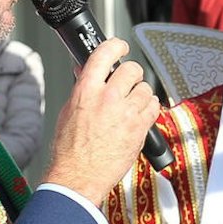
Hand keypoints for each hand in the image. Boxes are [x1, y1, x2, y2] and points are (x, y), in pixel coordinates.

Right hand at [41, 37, 158, 206]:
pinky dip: (149, 109)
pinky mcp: (140, 128)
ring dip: (140, 94)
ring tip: (130, 105)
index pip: (104, 54)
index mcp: (86, 91)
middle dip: (130, 75)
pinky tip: (139, 116)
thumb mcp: (68, 111)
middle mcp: (108, 98)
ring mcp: (126, 113)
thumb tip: (87, 70)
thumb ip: (82, 88)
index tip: (121, 46)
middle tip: (126, 84)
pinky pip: (154, 107)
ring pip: (146, 88)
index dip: (116, 45)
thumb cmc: (69, 150)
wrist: (78, 177)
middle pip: (132, 69)